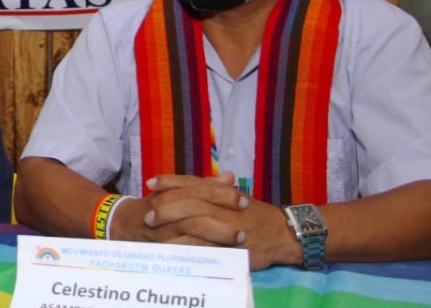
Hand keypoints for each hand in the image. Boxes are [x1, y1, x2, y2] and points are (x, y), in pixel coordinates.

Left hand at [141, 172, 299, 269]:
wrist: (283, 233)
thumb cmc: (254, 213)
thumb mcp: (233, 196)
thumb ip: (210, 187)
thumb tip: (186, 181)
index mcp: (222, 192)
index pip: (192, 183)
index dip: (170, 182)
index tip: (150, 183)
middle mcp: (224, 206)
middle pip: (190, 202)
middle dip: (166, 206)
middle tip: (147, 213)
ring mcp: (227, 226)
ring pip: (196, 223)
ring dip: (172, 226)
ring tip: (152, 230)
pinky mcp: (231, 247)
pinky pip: (206, 247)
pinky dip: (187, 247)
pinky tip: (171, 248)